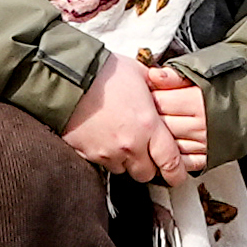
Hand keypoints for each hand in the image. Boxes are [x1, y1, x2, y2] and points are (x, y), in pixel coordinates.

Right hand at [60, 55, 201, 184]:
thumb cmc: (105, 72)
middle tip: (145, 151)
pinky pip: (102, 164)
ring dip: (125, 161)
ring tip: (120, 140)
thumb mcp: (140, 72)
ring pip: (123, 170)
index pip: (170, 161)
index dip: (176, 173)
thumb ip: (158, 84)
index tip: (177, 174)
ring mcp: (107, 152)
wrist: (69, 78)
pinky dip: (106, 156)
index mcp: (148, 125)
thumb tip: (167, 83)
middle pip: (146, 174)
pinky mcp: (87, 154)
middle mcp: (130, 145)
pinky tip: (104, 138)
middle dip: (148, 166)